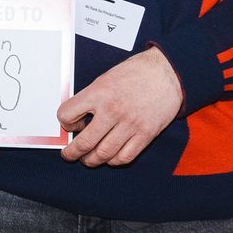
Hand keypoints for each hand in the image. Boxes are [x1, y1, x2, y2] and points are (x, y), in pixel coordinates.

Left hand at [56, 47, 184, 167]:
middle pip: (84, 142)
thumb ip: (91, 98)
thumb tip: (77, 118)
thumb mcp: (106, 78)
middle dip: (72, 153)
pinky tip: (110, 156)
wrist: (167, 72)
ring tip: (88, 159)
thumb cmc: (136, 72)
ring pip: (103, 154)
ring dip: (91, 160)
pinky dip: (114, 160)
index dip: (65, 123)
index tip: (69, 125)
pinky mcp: (146, 134)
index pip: (67, 115)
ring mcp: (130, 124)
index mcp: (99, 92)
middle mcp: (112, 110)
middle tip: (69, 155)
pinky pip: (125, 157)